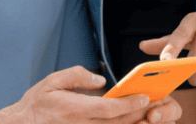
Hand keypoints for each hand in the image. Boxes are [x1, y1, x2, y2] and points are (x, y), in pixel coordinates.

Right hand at [15, 66, 181, 123]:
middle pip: (118, 123)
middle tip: (158, 105)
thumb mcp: (51, 81)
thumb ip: (76, 76)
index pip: (108, 108)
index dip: (129, 104)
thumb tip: (99, 80)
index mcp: (74, 109)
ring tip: (151, 116)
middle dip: (140, 114)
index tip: (144, 97)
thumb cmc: (38, 103)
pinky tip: (133, 123)